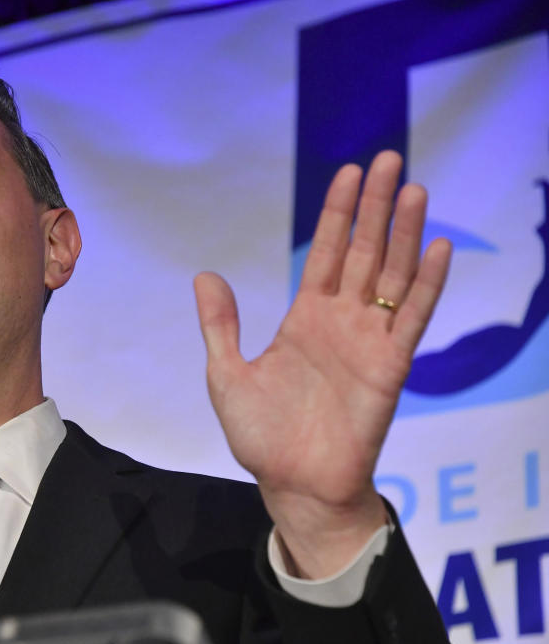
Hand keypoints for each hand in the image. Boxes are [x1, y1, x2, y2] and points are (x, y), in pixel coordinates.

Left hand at [194, 151, 450, 577]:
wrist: (293, 484)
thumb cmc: (261, 436)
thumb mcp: (226, 374)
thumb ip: (221, 325)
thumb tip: (204, 275)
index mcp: (304, 319)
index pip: (327, 253)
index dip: (338, 213)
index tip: (350, 173)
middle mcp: (341, 322)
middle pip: (365, 252)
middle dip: (377, 207)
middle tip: (390, 159)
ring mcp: (369, 342)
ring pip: (393, 276)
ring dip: (405, 233)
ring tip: (416, 190)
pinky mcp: (391, 368)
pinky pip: (413, 320)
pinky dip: (428, 285)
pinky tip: (438, 247)